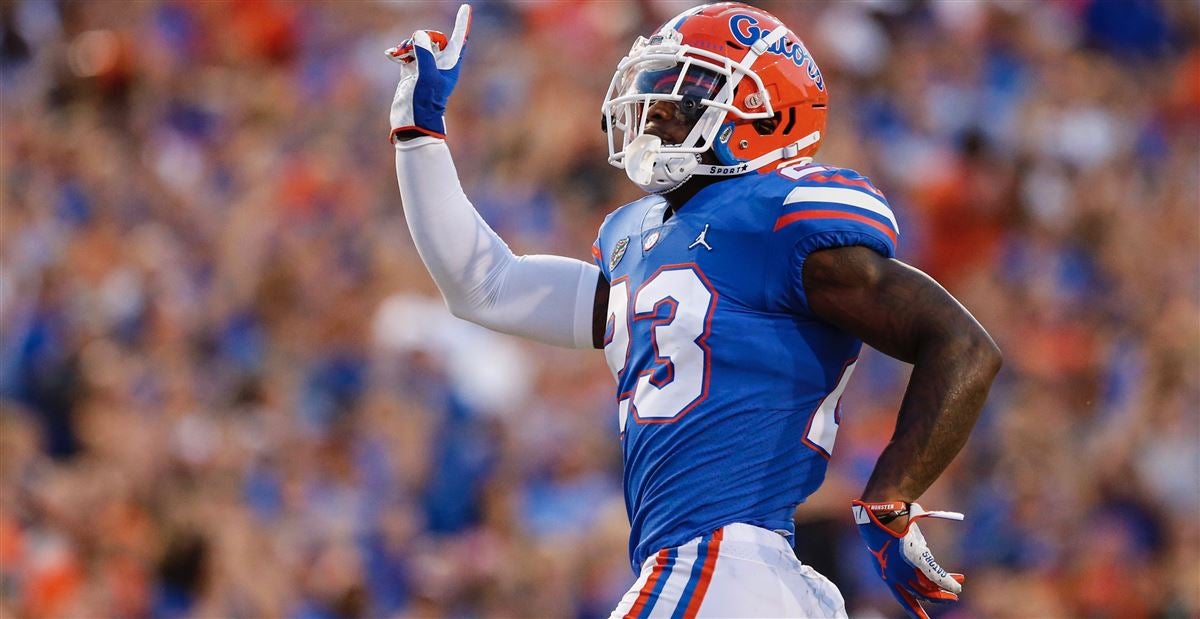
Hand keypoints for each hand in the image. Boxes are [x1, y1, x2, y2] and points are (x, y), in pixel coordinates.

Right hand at [386, 4, 471, 141]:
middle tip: (411, 46)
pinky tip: (390, 55)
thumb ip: (424, 53)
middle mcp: (439, 64)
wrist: (413, 121)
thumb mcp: (426, 76)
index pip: (458, 39)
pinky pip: (406, 54)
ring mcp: (425, 67)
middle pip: (433, 38)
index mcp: (450, 65)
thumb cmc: (424, 102)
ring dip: (406, 45)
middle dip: (421, 37)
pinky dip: (398, 52)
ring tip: (398, 54)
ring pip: (417, 44)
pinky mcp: (411, 72)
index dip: (462, 23)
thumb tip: (419, 34)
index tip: (466, 7)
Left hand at [852, 500, 965, 618]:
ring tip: (956, 592)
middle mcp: (895, 577)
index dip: (914, 610)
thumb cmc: (885, 525)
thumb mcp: (894, 547)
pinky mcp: (917, 562)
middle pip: (920, 595)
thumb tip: (924, 561)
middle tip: (950, 599)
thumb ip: (907, 559)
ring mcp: (906, 570)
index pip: (902, 598)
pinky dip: (949, 583)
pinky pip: (938, 578)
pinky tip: (957, 586)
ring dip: (945, 593)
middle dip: (937, 599)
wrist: (882, 515)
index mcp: (885, 575)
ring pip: (930, 589)